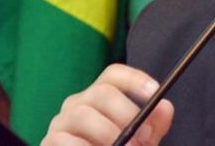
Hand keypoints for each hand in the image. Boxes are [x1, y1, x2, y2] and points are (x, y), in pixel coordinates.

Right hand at [42, 64, 174, 144]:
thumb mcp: (140, 138)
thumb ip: (155, 123)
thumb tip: (164, 107)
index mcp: (100, 95)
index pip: (114, 74)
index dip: (135, 79)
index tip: (155, 92)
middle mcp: (78, 103)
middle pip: (102, 92)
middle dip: (126, 114)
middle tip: (143, 137)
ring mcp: (61, 122)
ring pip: (85, 115)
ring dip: (109, 134)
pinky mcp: (50, 141)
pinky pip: (66, 140)